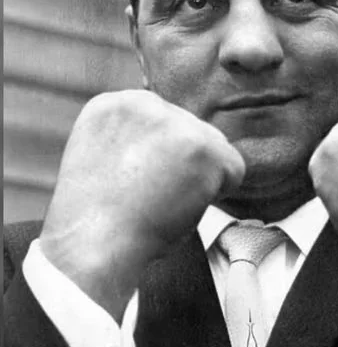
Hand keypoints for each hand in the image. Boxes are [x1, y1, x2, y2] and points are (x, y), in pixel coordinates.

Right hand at [40, 90, 244, 321]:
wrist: (93, 244)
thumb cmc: (99, 221)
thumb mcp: (106, 161)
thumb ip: (137, 142)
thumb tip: (181, 149)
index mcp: (113, 105)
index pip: (162, 122)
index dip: (161, 159)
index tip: (142, 183)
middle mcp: (143, 102)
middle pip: (191, 130)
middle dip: (185, 165)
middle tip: (156, 198)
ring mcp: (174, 121)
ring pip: (214, 148)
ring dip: (201, 177)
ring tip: (166, 202)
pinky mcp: (201, 145)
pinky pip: (234, 168)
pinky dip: (220, 192)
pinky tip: (185, 205)